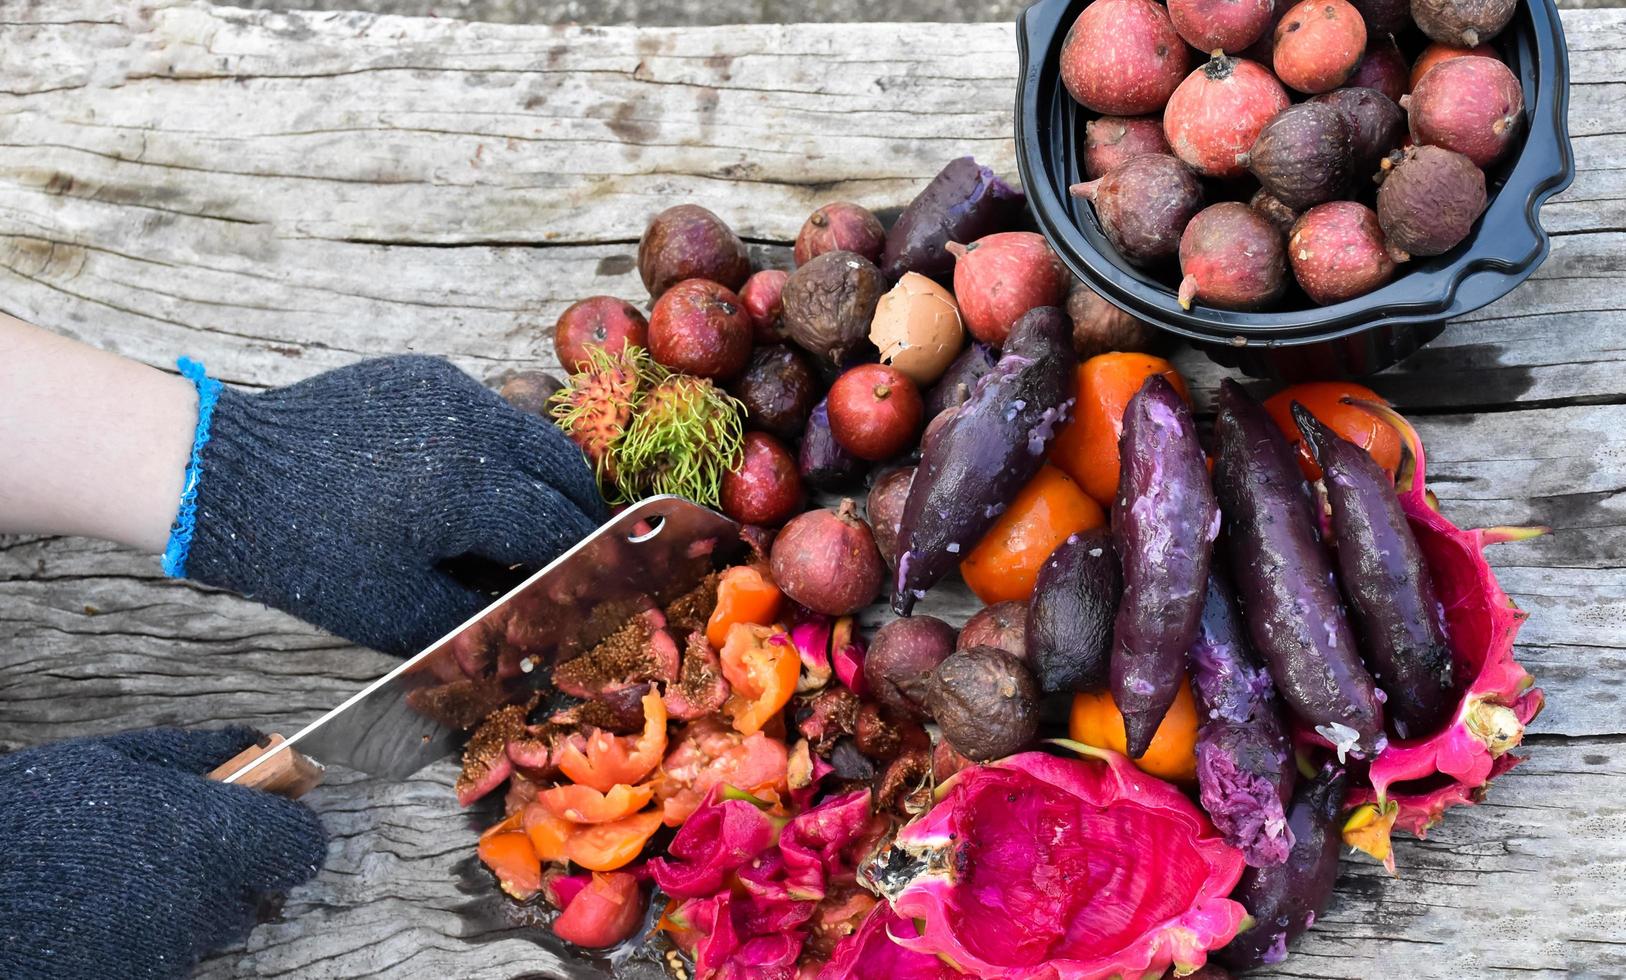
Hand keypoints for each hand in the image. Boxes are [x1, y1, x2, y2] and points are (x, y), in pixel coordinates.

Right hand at [0, 728, 325, 979]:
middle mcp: (196, 899)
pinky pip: (165, 960)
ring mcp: (164, 952)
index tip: (263, 819)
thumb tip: (261, 741)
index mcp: (203, 833)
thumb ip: (199, 753)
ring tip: (117, 880)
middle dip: (229, 871)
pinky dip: (145, 940)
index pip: (301, 847)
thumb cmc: (30, 814)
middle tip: (170, 847)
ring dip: (184, 907)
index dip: (285, 831)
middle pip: (255, 894)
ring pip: (208, 930)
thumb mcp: (114, 759)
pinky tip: (97, 915)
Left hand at [178, 355, 606, 654]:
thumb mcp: (399, 612)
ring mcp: (448, 389)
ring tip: (525, 521)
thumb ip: (479, 615)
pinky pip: (486, 412)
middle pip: (562, 465)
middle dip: (576, 509)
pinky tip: (468, 486)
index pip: (555, 525)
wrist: (227, 479)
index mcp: (469, 488)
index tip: (591, 580)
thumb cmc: (309, 556)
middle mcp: (471, 425)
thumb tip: (534, 614)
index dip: (578, 559)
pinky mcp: (423, 374)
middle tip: (576, 547)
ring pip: (530, 432)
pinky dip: (496, 450)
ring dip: (540, 477)